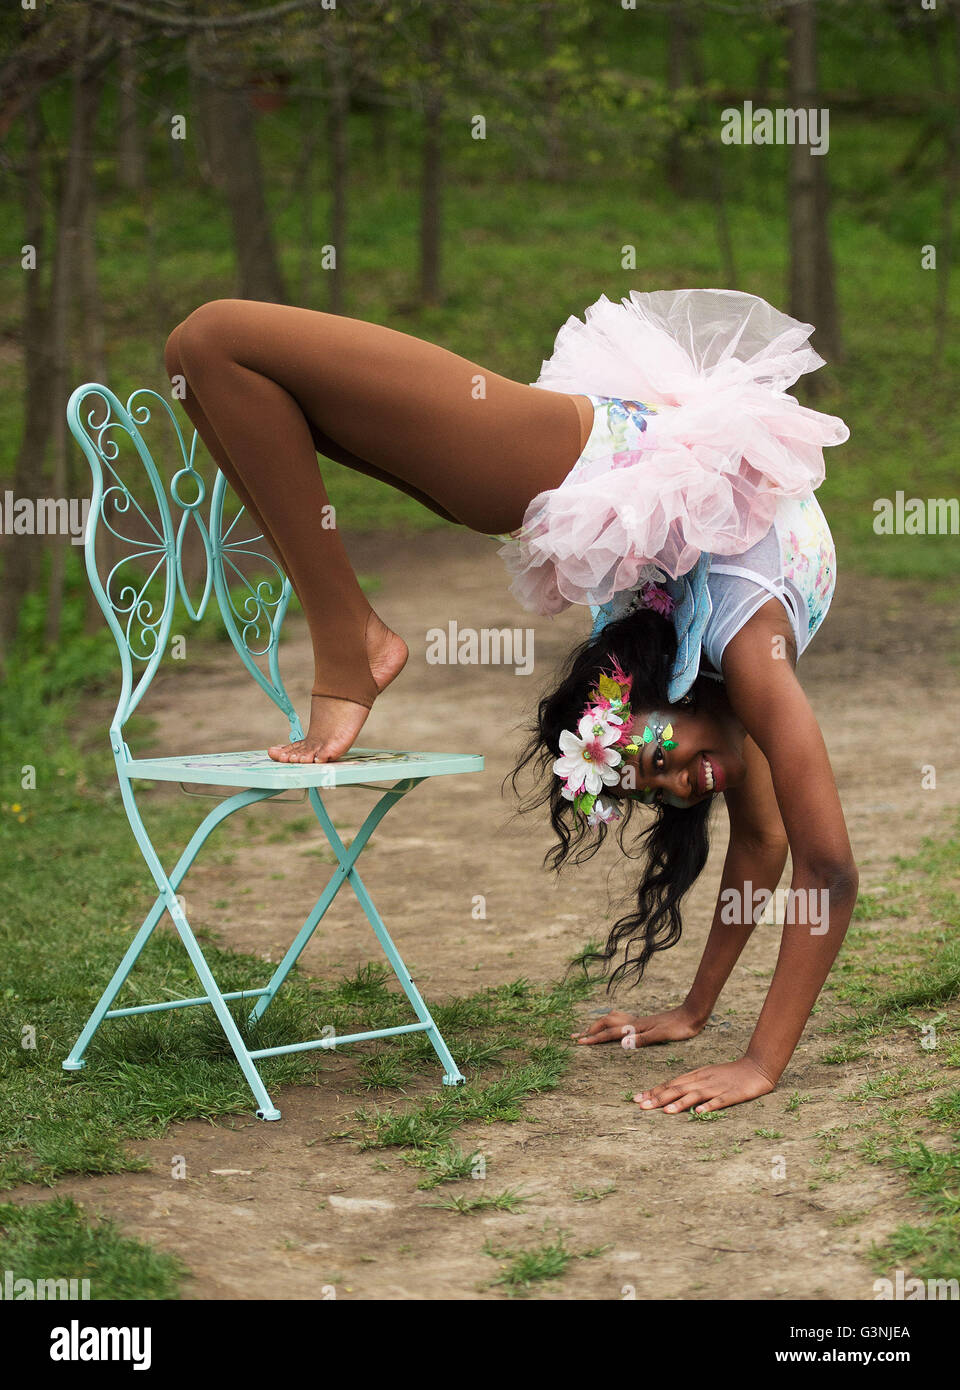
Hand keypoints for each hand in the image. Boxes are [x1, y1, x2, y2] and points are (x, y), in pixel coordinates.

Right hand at [573, 1004, 702, 1048]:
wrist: (692, 1014)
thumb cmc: (679, 1027)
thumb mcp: (661, 1036)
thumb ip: (641, 1039)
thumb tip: (621, 1043)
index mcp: (635, 1027)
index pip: (609, 1033)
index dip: (594, 1038)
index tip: (579, 1042)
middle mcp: (634, 1022)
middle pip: (606, 1023)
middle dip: (590, 1029)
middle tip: (576, 1036)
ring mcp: (639, 1021)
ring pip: (612, 1019)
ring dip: (599, 1024)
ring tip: (589, 1029)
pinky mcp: (645, 1022)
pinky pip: (621, 1020)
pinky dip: (611, 1022)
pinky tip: (614, 1026)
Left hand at [634, 1056, 775, 1114]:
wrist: (756, 1067)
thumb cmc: (730, 1074)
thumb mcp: (707, 1075)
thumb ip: (690, 1084)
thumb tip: (670, 1094)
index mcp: (696, 1076)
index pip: (671, 1084)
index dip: (654, 1091)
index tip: (637, 1098)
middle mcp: (703, 1080)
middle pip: (678, 1089)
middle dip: (659, 1097)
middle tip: (641, 1106)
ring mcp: (717, 1087)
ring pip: (695, 1095)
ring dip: (680, 1103)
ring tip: (665, 1112)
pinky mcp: (732, 1094)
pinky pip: (719, 1101)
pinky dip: (709, 1106)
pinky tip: (700, 1113)